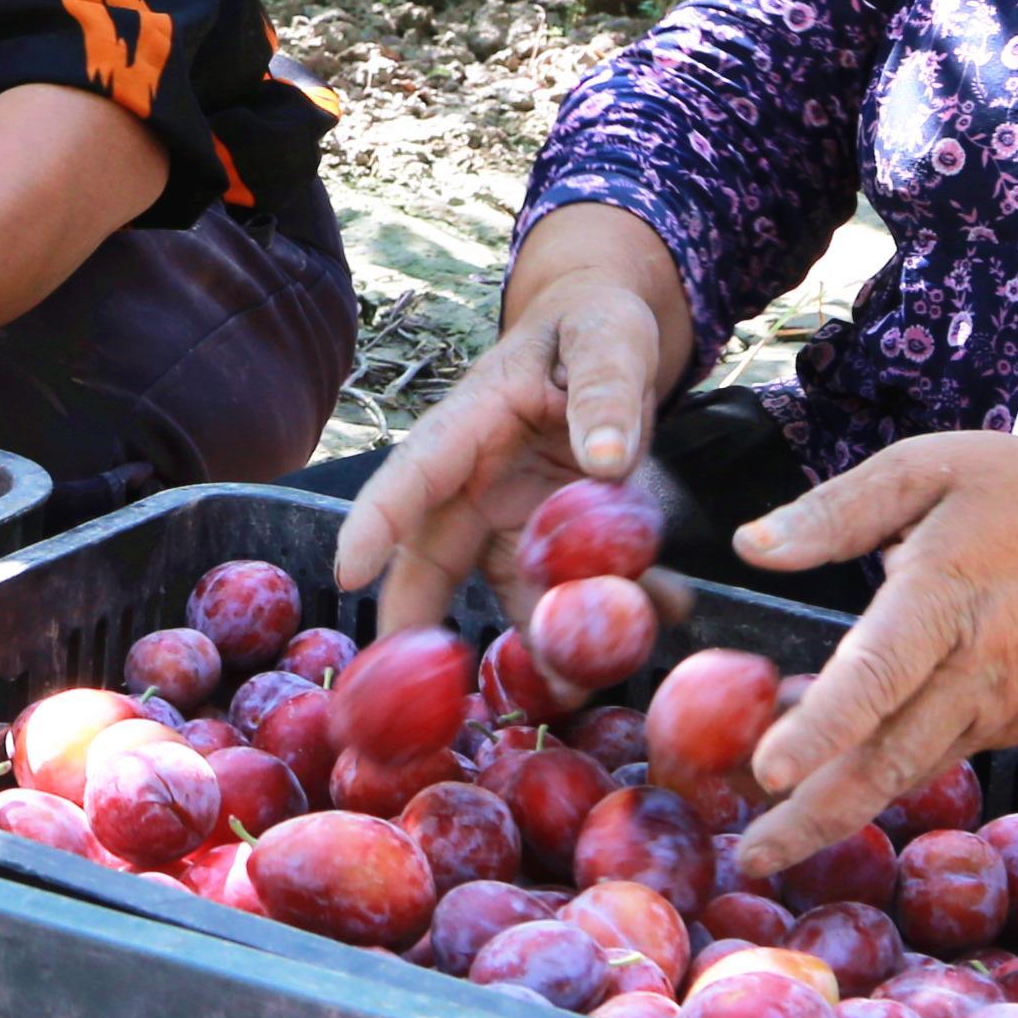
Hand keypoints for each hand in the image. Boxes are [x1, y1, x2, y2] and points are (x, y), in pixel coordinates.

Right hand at [332, 259, 690, 642]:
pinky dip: (613, 612)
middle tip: (415, 692)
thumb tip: (607, 460)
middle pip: (432, 560)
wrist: (610, 341)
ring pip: (509, 594)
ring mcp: (511, 520)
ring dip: (548, 638)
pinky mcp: (551, 545)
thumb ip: (607, 392)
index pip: (412, 472)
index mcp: (469, 422)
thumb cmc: (594, 325)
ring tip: (602, 663)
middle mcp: (475, 483)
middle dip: (418, 624)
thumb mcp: (608, 338)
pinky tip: (668, 603)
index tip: (349, 573)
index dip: (377, 523)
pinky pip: (569, 593)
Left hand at [718, 431, 1017, 879]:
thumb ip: (834, 511)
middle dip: (819, 814)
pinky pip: (934, 754)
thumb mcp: (923, 468)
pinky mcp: (1013, 723)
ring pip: (911, 771)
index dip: (823, 727)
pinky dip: (879, 768)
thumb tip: (749, 546)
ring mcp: (1003, 704)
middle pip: (893, 758)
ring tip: (769, 836)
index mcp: (948, 594)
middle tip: (754, 858)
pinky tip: (824, 762)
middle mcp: (979, 666)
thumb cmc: (1016, 489)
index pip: (879, 673)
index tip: (768, 771)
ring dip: (840, 805)